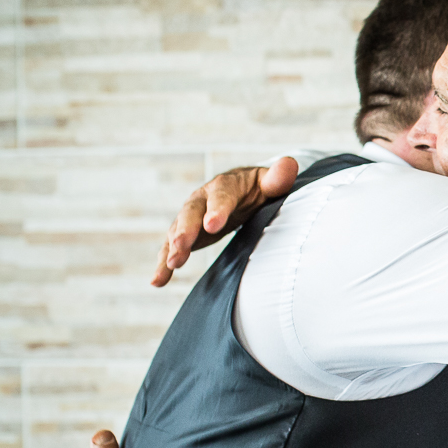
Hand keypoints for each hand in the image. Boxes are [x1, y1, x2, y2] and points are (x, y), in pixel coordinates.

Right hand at [152, 157, 299, 286]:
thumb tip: (289, 165)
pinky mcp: (185, 235)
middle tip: (181, 247)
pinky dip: (163, 264)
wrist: (240, 191)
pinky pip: (171, 248)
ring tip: (171, 266)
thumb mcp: (268, 182)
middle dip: (185, 230)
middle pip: (191, 213)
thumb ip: (277, 178)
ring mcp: (191, 217)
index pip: (220, 195)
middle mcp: (202, 199)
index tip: (213, 225)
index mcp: (224, 186)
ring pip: (178, 231)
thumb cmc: (257, 188)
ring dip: (172, 248)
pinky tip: (158, 281)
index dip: (217, 209)